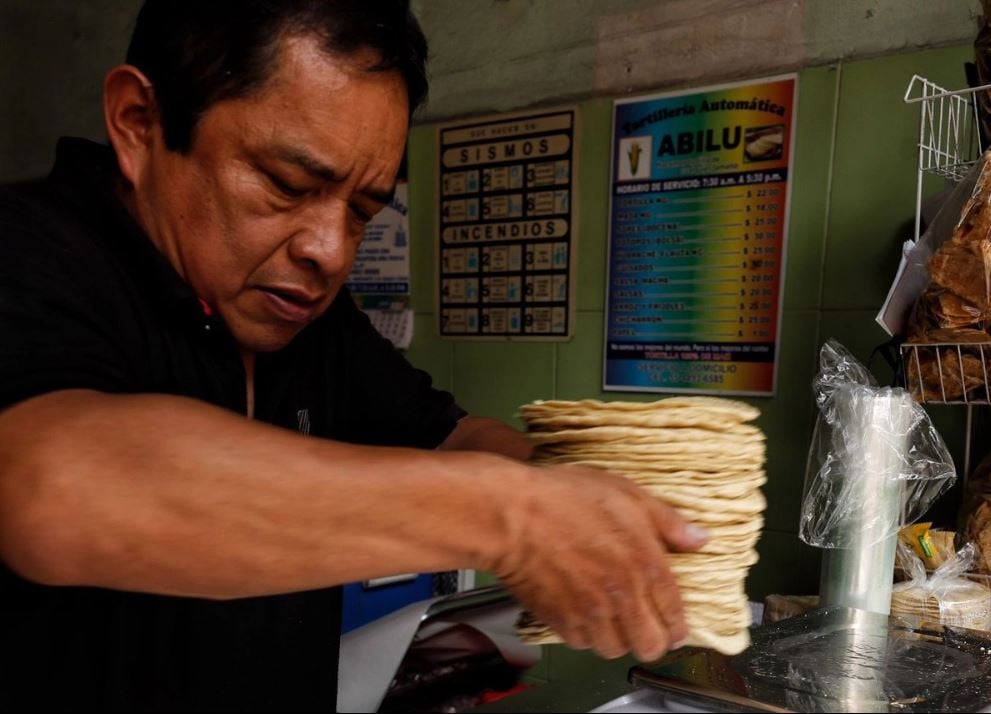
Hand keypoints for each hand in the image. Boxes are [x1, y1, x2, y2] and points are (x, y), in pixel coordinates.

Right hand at [495, 463, 707, 661]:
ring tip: (613, 620)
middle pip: (650, 645)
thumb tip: (700, 538)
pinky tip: (583, 612)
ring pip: (615, 650)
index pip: (676, 615)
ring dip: (617, 638)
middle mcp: (621, 596)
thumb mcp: (626, 494)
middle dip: (653, 639)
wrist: (511, 513)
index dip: (679, 625)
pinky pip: (581, 643)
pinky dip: (585, 634)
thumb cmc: (563, 497)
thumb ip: (668, 522)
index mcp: (645, 565)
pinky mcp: (559, 620)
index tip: (675, 625)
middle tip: (646, 626)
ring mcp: (589, 612)